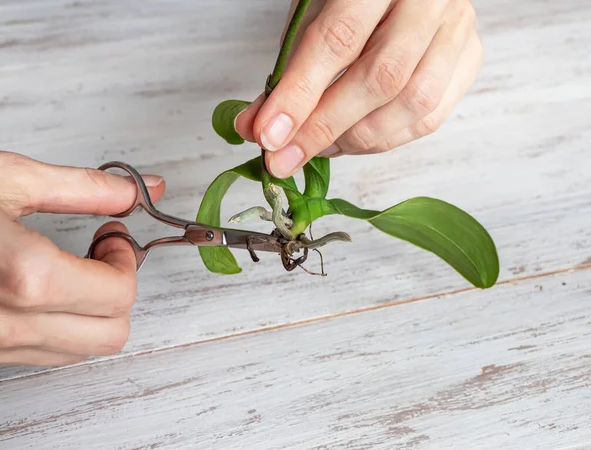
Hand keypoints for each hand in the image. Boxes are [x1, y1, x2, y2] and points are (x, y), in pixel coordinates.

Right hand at [0, 150, 164, 366]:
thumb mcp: (9, 179)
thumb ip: (87, 188)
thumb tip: (142, 190)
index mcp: (22, 275)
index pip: (119, 295)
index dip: (127, 260)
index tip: (112, 233)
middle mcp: (5, 323)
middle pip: (110, 335)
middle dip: (119, 290)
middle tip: (101, 252)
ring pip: (81, 351)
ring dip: (94, 309)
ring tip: (73, 266)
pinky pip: (44, 353)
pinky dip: (63, 323)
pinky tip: (46, 286)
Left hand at [235, 0, 482, 177]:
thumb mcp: (311, 17)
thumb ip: (287, 71)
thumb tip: (258, 128)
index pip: (339, 39)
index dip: (300, 94)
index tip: (268, 135)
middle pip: (382, 78)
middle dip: (325, 127)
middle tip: (286, 156)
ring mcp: (457, 29)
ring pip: (413, 104)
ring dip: (358, 139)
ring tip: (321, 146)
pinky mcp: (469, 58)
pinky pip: (431, 117)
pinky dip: (387, 139)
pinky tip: (356, 139)